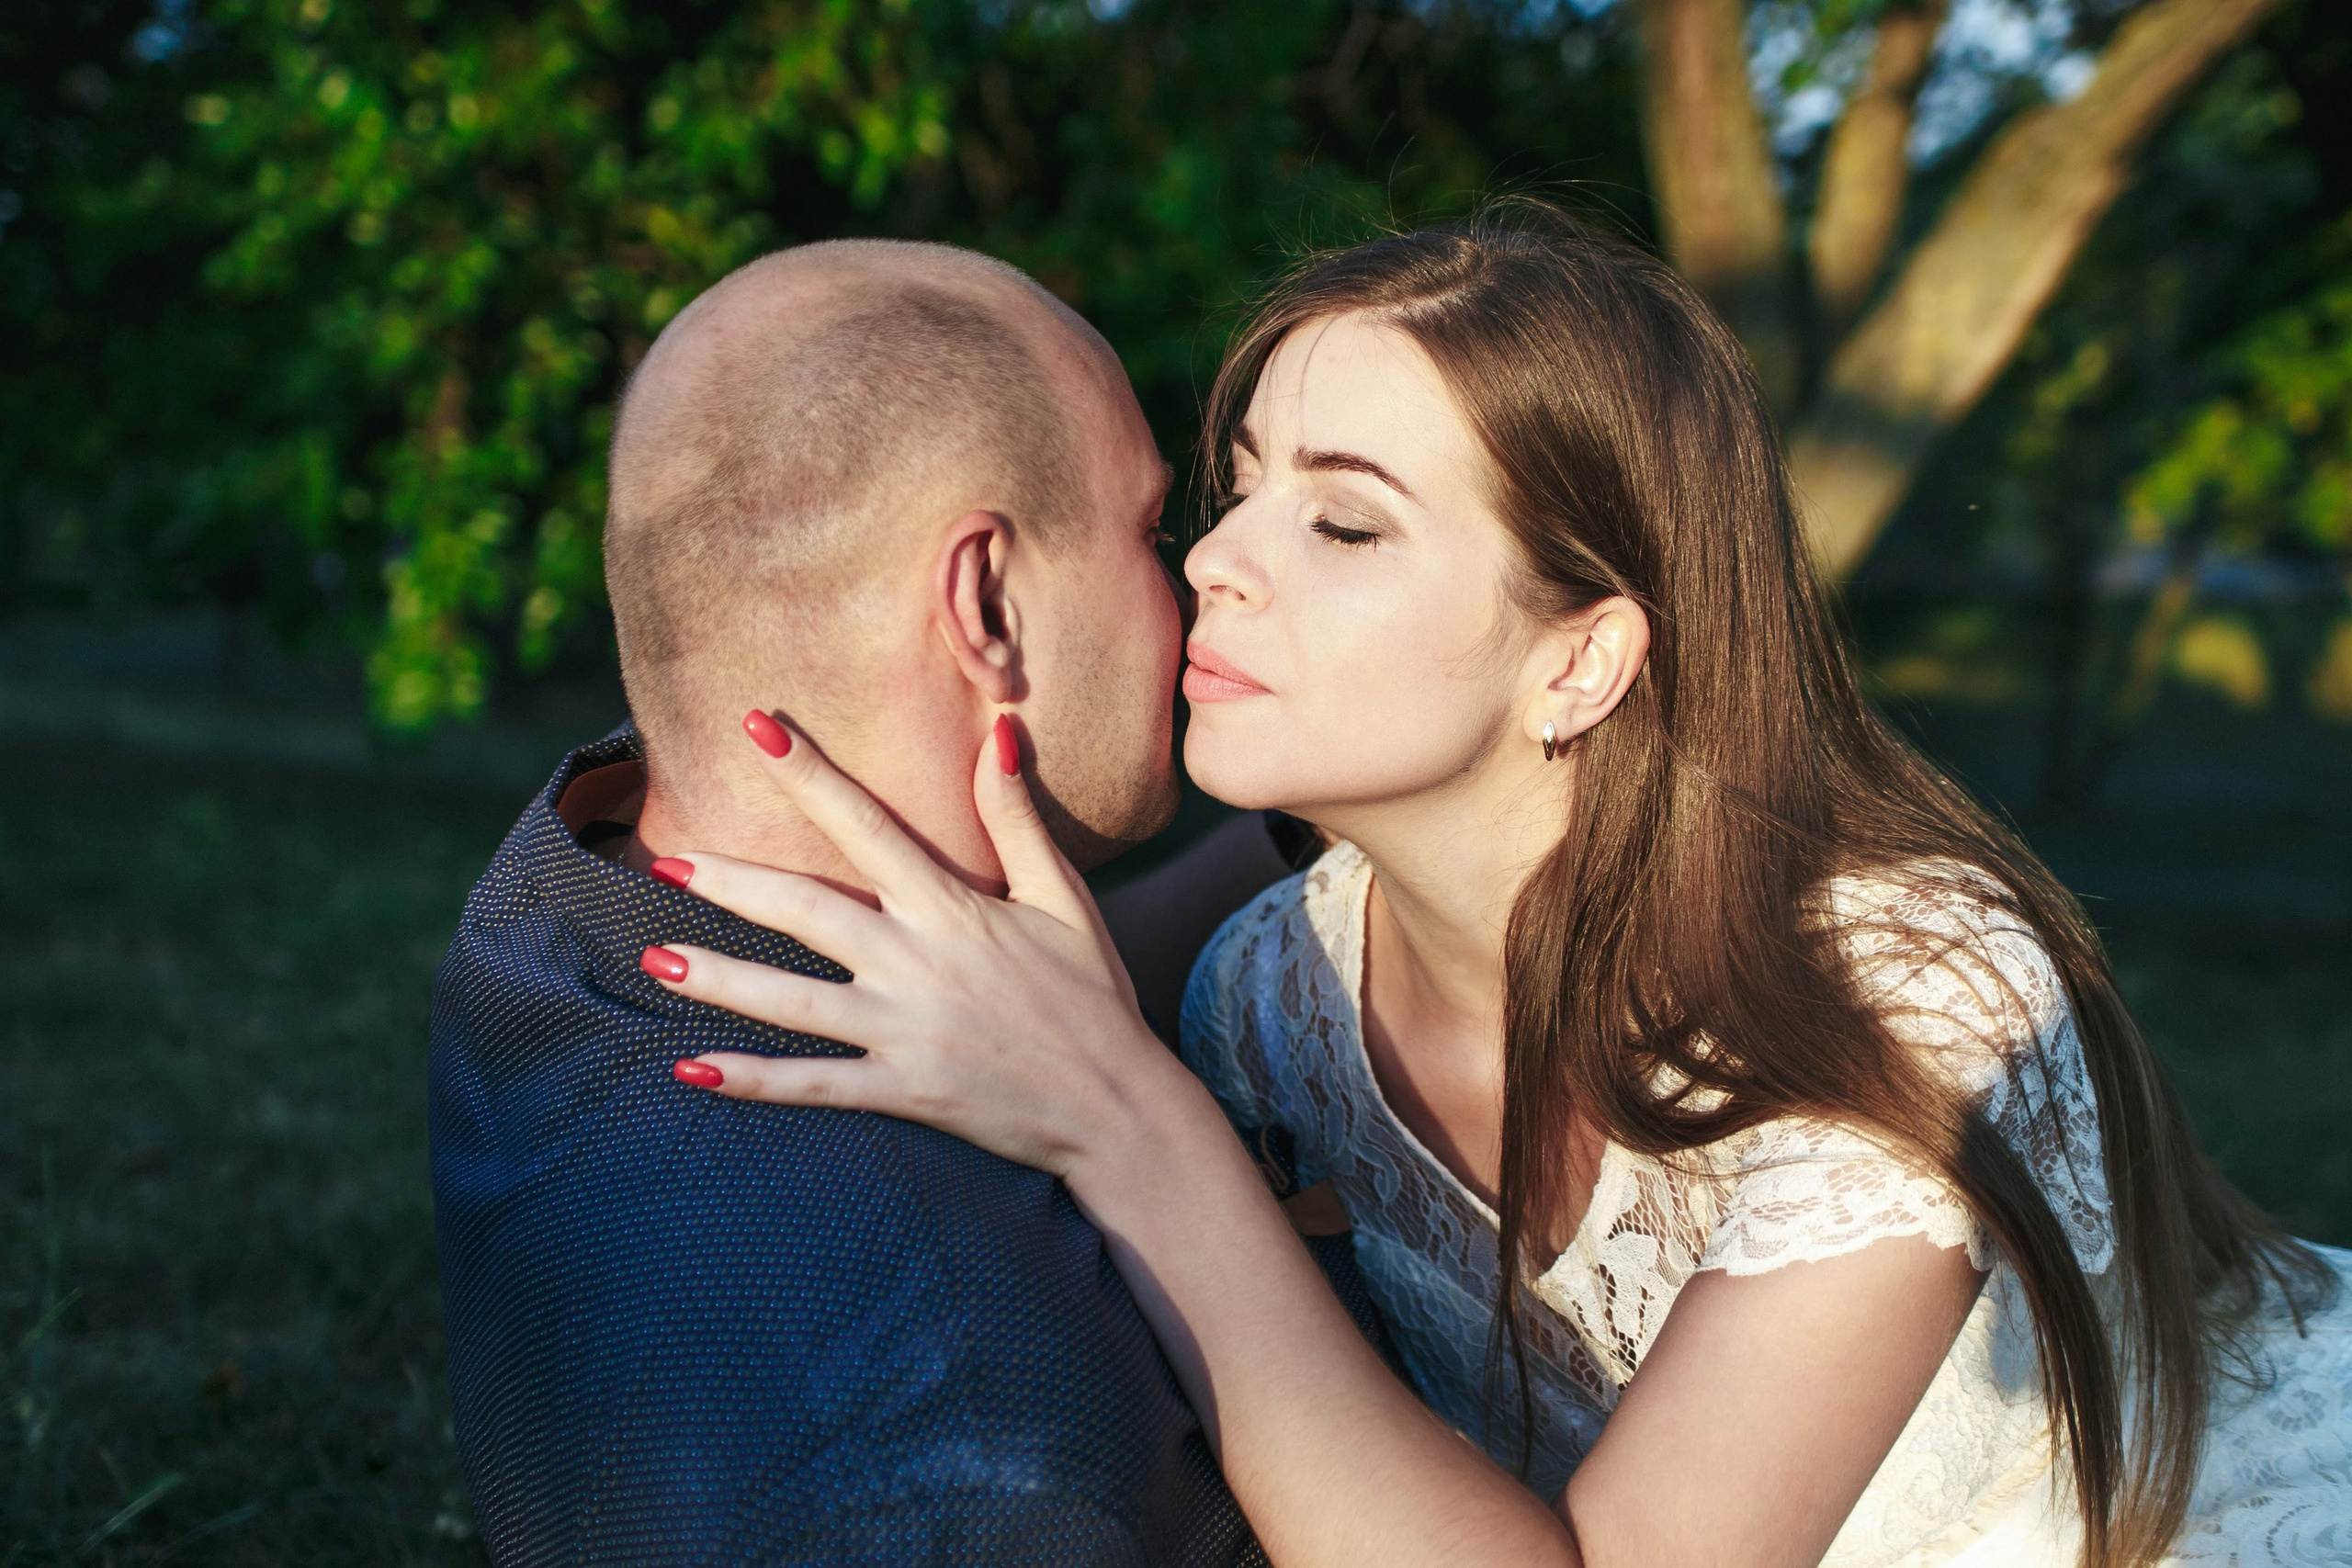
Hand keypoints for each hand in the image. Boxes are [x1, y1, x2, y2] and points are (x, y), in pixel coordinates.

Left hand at [643, 711, 1203, 1183]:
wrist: (1118, 1108)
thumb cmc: (1093, 995)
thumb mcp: (1065, 898)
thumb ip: (1018, 818)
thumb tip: (998, 732)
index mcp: (955, 908)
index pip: (868, 826)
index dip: (810, 774)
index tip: (755, 728)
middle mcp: (919, 963)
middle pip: (806, 912)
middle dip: (732, 883)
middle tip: (664, 858)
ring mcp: (907, 1032)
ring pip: (794, 1001)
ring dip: (721, 978)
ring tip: (654, 957)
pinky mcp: (905, 1091)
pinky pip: (814, 1085)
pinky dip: (752, 1080)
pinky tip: (691, 1069)